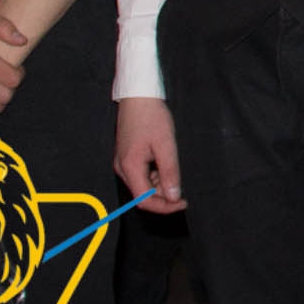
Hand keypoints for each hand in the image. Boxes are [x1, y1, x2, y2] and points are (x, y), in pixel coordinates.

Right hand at [114, 98, 187, 212]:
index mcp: (129, 167)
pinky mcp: (127, 157)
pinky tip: (164, 163)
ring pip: (142, 185)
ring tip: (173, 168)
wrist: (138, 97)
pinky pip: (141, 174)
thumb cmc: (151, 117)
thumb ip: (170, 172)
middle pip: (142, 195)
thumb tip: (173, 196)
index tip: (181, 202)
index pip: (144, 200)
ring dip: (160, 184)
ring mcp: (123, 163)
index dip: (164, 207)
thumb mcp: (166, 145)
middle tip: (181, 186)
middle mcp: (122, 168)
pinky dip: (155, 175)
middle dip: (163, 195)